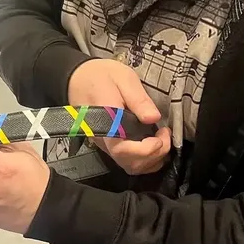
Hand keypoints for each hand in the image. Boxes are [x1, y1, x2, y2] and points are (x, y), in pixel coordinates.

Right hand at [68, 59, 171, 174]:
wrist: (78, 79)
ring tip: (162, 139)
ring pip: (131, 167)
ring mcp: (107, 146)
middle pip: (129, 164)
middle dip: (155, 154)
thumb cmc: (99, 76)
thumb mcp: (123, 78)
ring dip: (153, 159)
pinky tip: (155, 145)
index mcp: (106, 123)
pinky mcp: (111, 146)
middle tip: (165, 134)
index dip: (146, 149)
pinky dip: (147, 161)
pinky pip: (129, 163)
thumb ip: (138, 98)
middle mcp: (104, 140)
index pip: (122, 149)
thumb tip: (153, 117)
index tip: (161, 133)